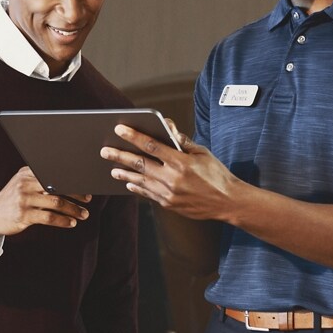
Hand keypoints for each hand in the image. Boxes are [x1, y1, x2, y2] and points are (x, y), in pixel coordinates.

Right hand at [0, 166, 91, 237]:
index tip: (85, 185)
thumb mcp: (22, 184)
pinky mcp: (23, 215)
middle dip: (76, 193)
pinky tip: (70, 223)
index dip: (72, 180)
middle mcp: (26, 183)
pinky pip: (49, 217)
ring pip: (56, 203)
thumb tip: (68, 181)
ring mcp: (24, 199)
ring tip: (83, 214)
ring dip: (73, 209)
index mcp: (27, 172)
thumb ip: (39, 180)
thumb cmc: (12, 199)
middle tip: (88, 200)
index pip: (54, 173)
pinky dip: (63, 220)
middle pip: (58, 186)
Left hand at [101, 124, 240, 220]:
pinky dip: (137, 187)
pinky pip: (148, 194)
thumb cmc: (216, 174)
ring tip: (112, 168)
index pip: (151, 145)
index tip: (119, 129)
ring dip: (124, 173)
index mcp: (181, 162)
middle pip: (140, 164)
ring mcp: (169, 193)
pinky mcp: (169, 204)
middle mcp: (172, 178)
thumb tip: (167, 127)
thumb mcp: (202, 153)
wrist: (227, 202)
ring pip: (140, 181)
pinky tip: (129, 182)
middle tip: (105, 151)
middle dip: (120, 156)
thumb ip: (182, 141)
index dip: (134, 136)